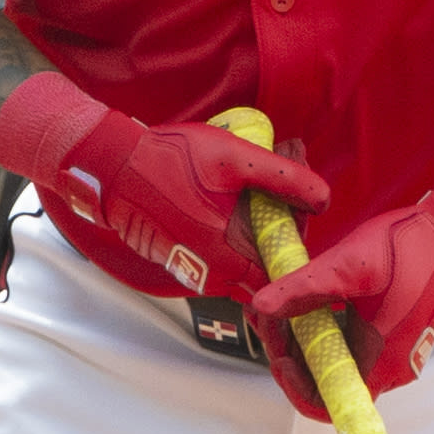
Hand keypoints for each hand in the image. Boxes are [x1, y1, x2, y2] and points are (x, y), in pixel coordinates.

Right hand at [0, 74, 326, 292]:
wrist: (110, 164)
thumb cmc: (170, 158)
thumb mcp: (235, 158)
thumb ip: (283, 178)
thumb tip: (323, 198)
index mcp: (227, 255)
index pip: (279, 275)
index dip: (295, 251)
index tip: (299, 221)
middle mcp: (209, 273)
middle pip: (260, 269)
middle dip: (277, 234)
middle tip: (283, 191)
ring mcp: (189, 269)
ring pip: (238, 264)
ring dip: (255, 232)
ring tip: (262, 186)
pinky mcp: (176, 259)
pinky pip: (216, 258)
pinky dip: (231, 234)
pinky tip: (234, 196)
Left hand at [247, 177, 433, 418]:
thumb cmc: (411, 247)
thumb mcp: (350, 265)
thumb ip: (304, 289)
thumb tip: (261, 305)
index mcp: (380, 359)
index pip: (328, 405)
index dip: (295, 387)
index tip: (279, 353)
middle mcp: (389, 366)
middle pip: (327, 382)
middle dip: (292, 352)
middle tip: (270, 316)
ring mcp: (394, 353)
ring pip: (337, 362)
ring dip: (306, 339)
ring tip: (283, 305)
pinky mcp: (395, 338)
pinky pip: (353, 347)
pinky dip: (326, 331)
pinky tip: (310, 301)